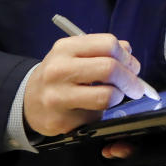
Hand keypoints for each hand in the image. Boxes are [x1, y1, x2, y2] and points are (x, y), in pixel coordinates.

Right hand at [24, 34, 146, 136]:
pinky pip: (96, 116)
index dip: (127, 57)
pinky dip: (102, 112)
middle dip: (131, 80)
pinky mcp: (61, 120)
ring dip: (119, 97)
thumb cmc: (60, 75)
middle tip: (136, 87)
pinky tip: (93, 109)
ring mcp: (58, 96)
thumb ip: (102, 50)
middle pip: (110, 69)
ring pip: (106, 95)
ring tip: (115, 96)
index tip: (132, 66)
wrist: (29, 101)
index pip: (108, 44)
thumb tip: (128, 52)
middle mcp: (59, 70)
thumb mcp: (75, 54)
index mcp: (66, 48)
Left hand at [101, 91, 165, 162]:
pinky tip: (111, 139)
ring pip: (151, 151)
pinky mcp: (160, 138)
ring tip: (110, 146)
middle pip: (164, 153)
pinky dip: (130, 143)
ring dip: (132, 150)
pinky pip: (145, 145)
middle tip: (118, 148)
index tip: (160, 153)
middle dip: (143, 154)